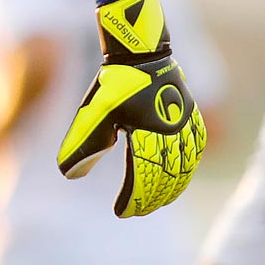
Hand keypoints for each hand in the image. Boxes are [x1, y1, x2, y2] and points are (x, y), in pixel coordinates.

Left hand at [56, 0, 205, 216]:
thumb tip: (69, 175)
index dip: (132, 200)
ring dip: (173, 188)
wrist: (141, 53)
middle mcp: (172, 133)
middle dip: (152, 199)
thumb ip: (83, 145)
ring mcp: (186, 125)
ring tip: (159, 201)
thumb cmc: (113, 84)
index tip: (121, 212)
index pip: (142, 180)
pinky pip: (196, 148)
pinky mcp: (192, 116)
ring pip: (185, 167)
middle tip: (137, 211)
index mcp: (148, 135)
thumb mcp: (93, 115)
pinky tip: (181, 176)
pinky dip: (188, 168)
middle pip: (166, 178)